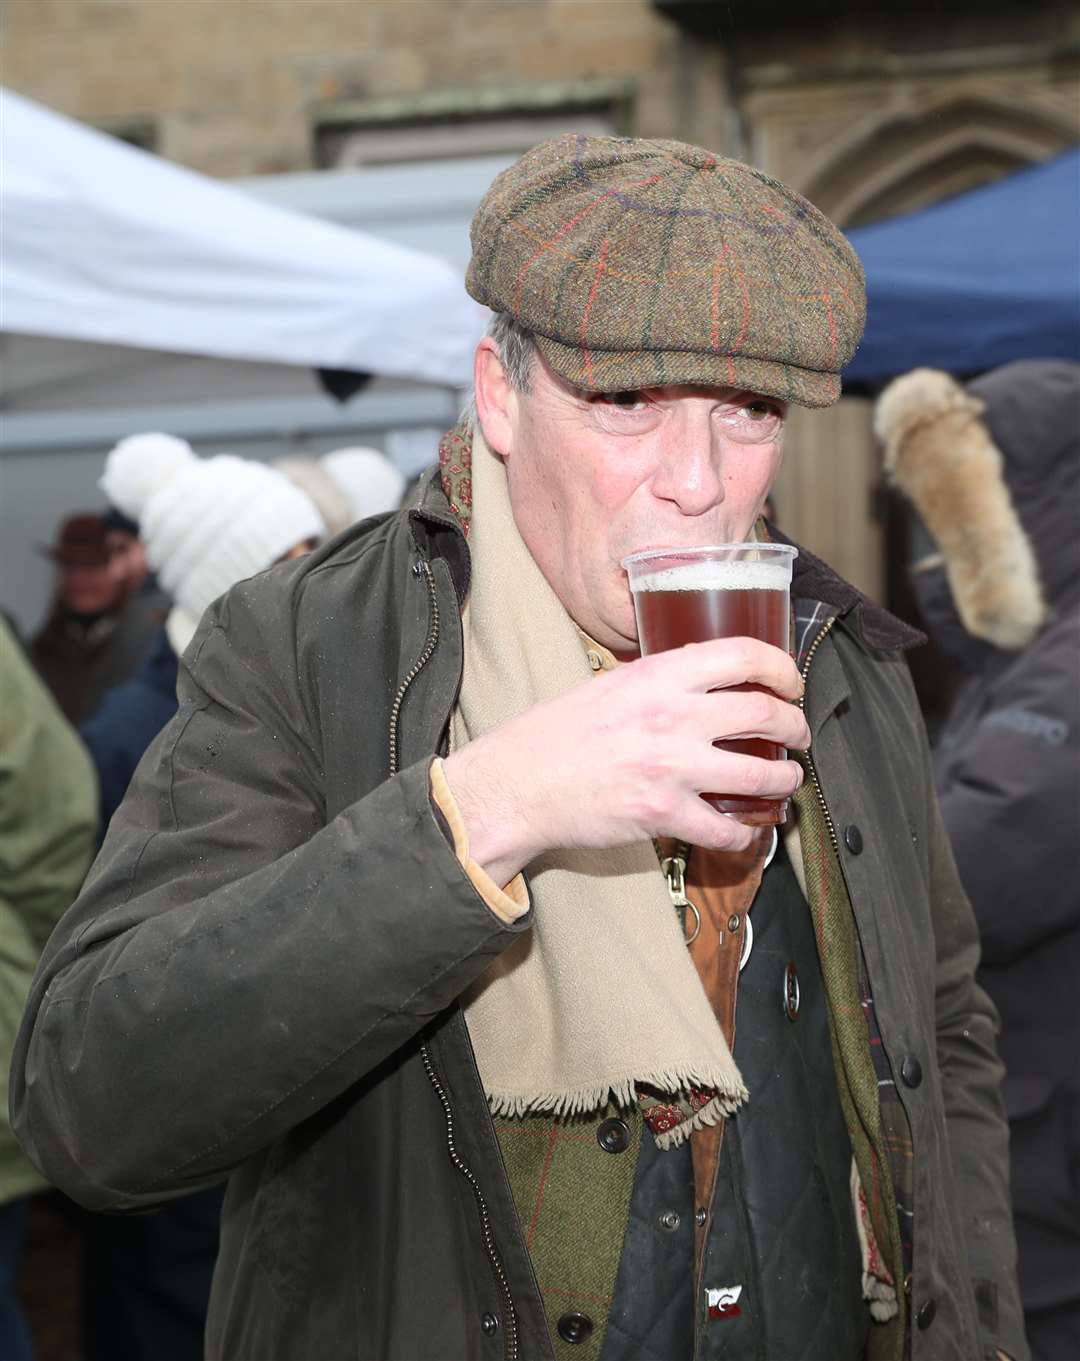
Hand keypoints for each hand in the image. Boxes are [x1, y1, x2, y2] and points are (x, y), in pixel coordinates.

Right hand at [441, 636, 809, 884]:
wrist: (519, 784)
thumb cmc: (555, 734)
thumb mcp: (610, 685)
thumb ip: (658, 681)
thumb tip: (700, 682)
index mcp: (659, 676)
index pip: (743, 655)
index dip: (781, 666)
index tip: (790, 681)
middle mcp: (674, 716)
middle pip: (765, 712)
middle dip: (796, 724)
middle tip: (798, 733)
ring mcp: (673, 767)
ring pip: (762, 773)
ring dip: (786, 779)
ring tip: (786, 780)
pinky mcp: (664, 814)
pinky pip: (727, 829)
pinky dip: (745, 833)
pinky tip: (745, 830)